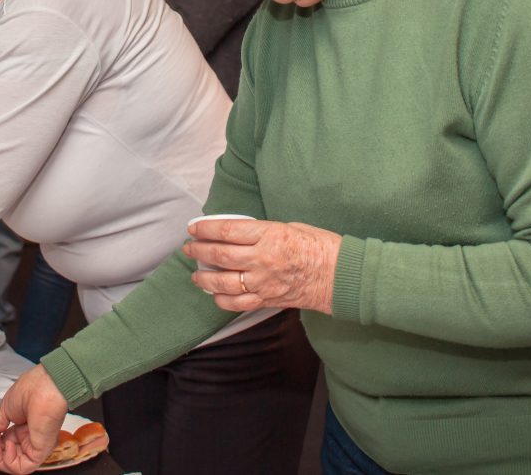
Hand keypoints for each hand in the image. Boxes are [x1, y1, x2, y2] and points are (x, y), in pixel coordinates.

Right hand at [0, 365, 68, 473]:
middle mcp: (29, 439)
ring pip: (13, 466)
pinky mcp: (40, 453)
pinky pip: (22, 468)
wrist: (42, 387)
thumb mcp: (3, 411)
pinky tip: (7, 445)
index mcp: (21, 428)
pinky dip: (9, 461)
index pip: (3, 446)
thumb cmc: (30, 390)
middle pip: (6, 459)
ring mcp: (35, 446)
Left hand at [182, 219, 341, 314]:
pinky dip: (222, 300)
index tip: (193, 228)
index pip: (227, 230)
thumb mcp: (290, 226)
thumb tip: (236, 233)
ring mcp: (264, 283)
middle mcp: (263, 259)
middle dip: (198, 251)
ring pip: (223, 283)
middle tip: (189, 249)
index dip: (205, 229)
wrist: (342, 276)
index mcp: (269, 235)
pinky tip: (215, 294)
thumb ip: (262, 231)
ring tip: (195, 275)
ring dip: (204, 279)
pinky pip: (237, 304)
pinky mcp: (268, 300)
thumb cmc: (320, 246)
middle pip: (219, 255)